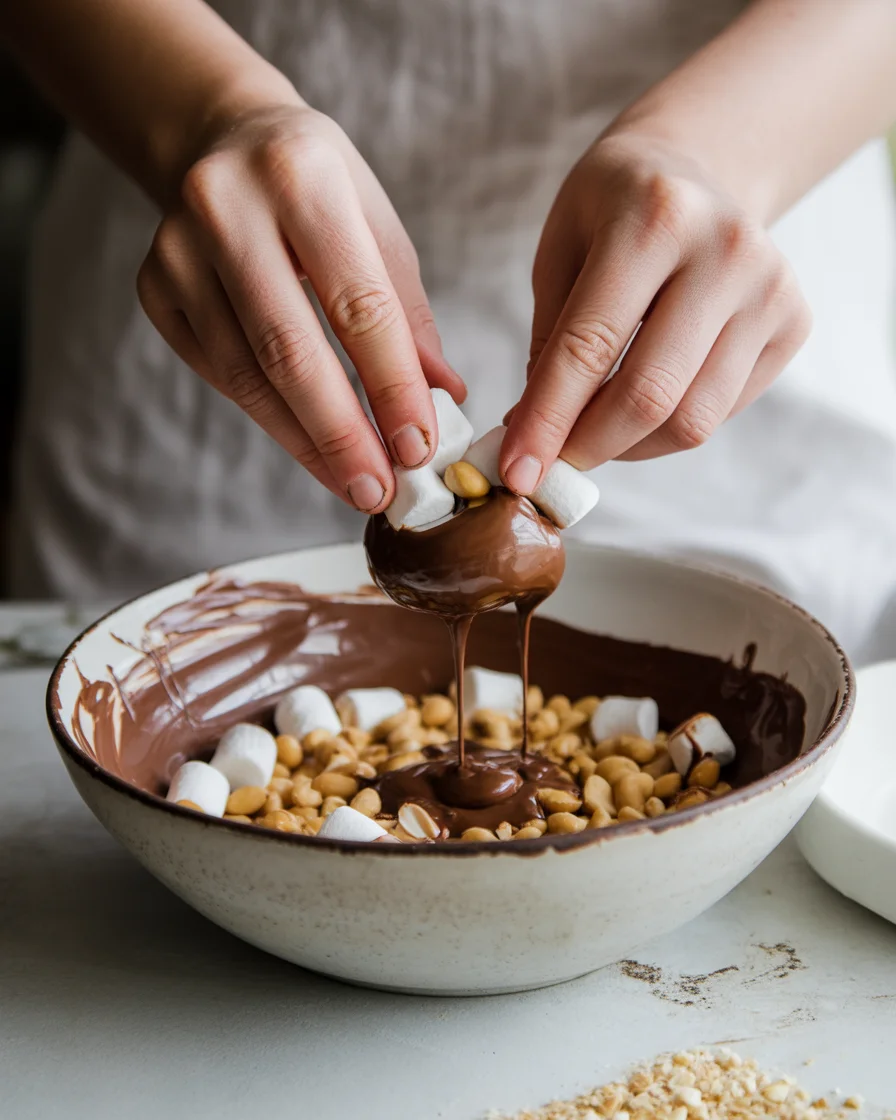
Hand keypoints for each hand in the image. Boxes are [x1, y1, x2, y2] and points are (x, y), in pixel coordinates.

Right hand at [137, 99, 464, 511]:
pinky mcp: (154, 289)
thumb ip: (407, 312)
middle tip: (379, 490)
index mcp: (301, 177)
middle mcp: (226, 208)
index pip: (358, 304)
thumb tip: (444, 397)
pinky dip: (269, 416)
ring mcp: (177, 251)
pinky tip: (308, 444)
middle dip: (341, 433)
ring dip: (304, 441)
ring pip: (246, 375)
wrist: (221, 141)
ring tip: (351, 481)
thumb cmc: (316, 187)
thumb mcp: (377, 225)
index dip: (391, 385)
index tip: (420, 447)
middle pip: (290, 349)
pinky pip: (219, 373)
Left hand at [500, 132, 811, 491]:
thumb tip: (533, 440)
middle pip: (649, 395)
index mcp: (654, 217)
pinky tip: (643, 403)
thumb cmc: (611, 214)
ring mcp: (770, 288)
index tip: (516, 472)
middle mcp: (725, 249)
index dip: (547, 421)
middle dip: (588, 446)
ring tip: (593, 431)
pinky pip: (720, 413)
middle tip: (552, 462)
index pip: (589, 347)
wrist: (696, 168)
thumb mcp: (560, 254)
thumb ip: (550, 344)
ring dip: (629, 447)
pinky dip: (668, 429)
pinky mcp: (794, 323)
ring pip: (692, 420)